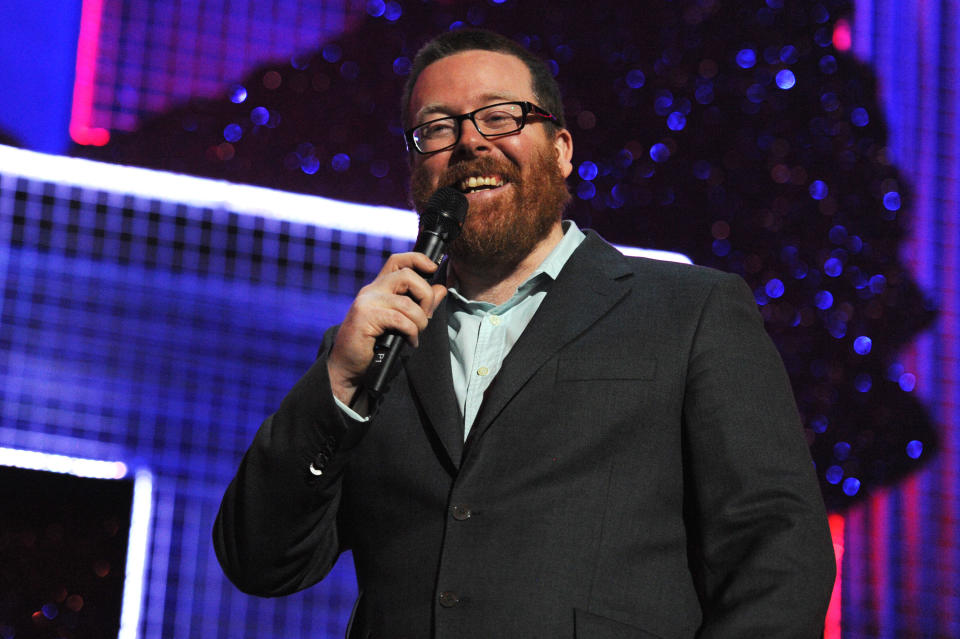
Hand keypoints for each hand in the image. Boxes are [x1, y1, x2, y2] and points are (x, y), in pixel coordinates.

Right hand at [327, 252, 447, 407]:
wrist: (347, 364)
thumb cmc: (373, 343)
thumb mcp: (400, 321)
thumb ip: (420, 304)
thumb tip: (441, 288)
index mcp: (379, 287)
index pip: (398, 261)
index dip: (418, 259)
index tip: (433, 267)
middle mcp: (372, 290)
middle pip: (407, 275)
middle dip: (426, 296)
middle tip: (425, 316)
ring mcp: (367, 302)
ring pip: (407, 303)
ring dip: (420, 321)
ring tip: (416, 334)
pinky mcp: (365, 317)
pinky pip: (400, 319)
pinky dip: (411, 332)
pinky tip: (409, 341)